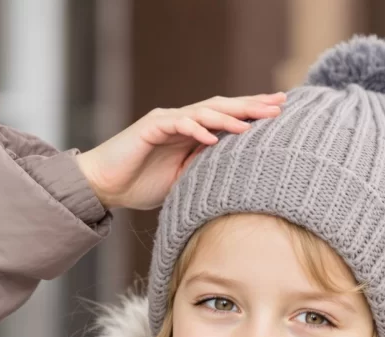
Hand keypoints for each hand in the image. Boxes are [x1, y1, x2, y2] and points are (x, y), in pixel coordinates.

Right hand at [75, 93, 285, 210]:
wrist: (104, 186)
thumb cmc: (139, 185)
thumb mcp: (182, 180)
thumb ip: (203, 170)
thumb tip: (233, 172)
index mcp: (191, 132)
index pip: (227, 118)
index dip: (252, 114)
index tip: (280, 114)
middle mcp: (181, 121)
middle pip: (221, 108)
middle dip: (251, 106)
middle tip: (279, 104)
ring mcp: (166, 121)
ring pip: (203, 112)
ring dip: (228, 116)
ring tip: (251, 121)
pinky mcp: (149, 127)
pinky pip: (177, 124)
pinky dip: (195, 129)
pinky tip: (212, 136)